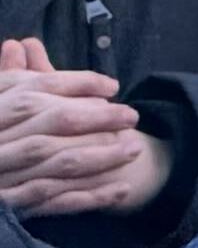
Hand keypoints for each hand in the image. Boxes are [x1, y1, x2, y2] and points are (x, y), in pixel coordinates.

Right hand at [0, 45, 158, 218]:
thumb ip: (12, 75)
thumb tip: (22, 43)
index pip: (42, 88)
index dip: (81, 84)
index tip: (113, 85)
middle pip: (59, 121)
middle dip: (101, 117)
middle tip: (133, 116)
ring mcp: (4, 173)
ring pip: (62, 160)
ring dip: (105, 155)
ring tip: (135, 148)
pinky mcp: (11, 205)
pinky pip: (57, 199)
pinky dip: (91, 196)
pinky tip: (122, 189)